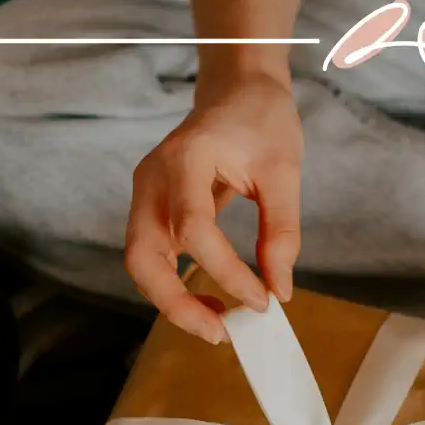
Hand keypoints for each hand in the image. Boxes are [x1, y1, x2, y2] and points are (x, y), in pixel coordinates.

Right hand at [125, 69, 302, 342]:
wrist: (237, 90)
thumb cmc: (261, 121)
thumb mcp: (284, 170)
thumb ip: (281, 231)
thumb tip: (280, 289)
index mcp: (186, 159)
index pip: (195, 230)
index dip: (226, 273)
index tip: (263, 299)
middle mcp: (154, 178)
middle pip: (142, 256)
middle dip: (175, 303)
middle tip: (220, 333)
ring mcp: (147, 193)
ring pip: (141, 262)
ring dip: (172, 301)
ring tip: (218, 324)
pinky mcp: (153, 207)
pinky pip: (153, 256)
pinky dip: (175, 286)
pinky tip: (210, 300)